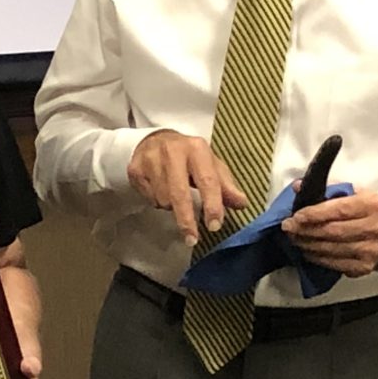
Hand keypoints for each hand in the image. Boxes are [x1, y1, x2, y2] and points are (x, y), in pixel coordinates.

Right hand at [128, 130, 245, 240]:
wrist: (155, 140)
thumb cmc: (188, 157)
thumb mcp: (210, 165)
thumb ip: (226, 185)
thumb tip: (242, 203)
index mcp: (197, 148)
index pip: (207, 180)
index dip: (212, 205)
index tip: (214, 225)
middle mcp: (173, 151)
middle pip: (179, 193)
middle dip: (186, 219)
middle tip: (192, 238)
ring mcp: (151, 159)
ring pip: (163, 199)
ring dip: (171, 207)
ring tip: (174, 196)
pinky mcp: (135, 169)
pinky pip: (149, 198)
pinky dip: (157, 201)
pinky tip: (160, 191)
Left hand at [283, 188, 377, 275]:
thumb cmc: (363, 211)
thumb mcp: (352, 193)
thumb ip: (326, 189)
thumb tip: (297, 186)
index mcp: (373, 204)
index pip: (339, 209)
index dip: (314, 214)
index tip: (295, 216)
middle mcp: (376, 228)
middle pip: (333, 231)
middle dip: (306, 230)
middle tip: (288, 228)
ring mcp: (372, 250)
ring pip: (331, 249)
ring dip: (307, 244)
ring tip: (294, 238)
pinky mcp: (365, 267)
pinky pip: (334, 264)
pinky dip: (316, 257)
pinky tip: (307, 251)